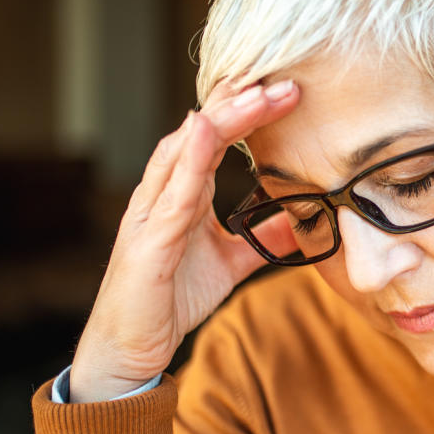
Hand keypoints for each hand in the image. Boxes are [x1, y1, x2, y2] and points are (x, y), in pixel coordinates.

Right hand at [69, 79, 300, 401]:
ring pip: (183, 153)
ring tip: (254, 94)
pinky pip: (171, 197)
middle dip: (240, 105)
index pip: (215, 139)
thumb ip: (263, 239)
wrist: (129, 350)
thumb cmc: (170, 299)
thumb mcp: (231, 264)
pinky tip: (204, 131)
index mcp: (180, 195)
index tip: (287, 91)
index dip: (247, 113)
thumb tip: (304, 220)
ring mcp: (149, 217)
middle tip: (283, 83)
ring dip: (220, 121)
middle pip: (200, 134)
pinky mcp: (147, 246)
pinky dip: (189, 161)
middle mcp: (161, 195)